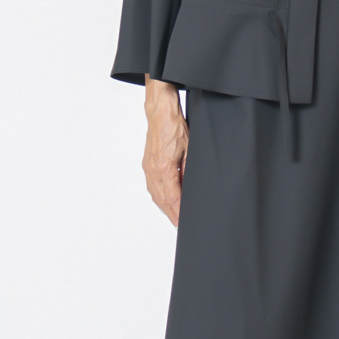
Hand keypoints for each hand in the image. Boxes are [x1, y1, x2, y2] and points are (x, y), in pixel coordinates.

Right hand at [142, 75, 188, 225]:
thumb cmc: (175, 126)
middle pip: (162, 200)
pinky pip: (152, 186)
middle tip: (180, 225)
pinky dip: (158, 197)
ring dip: (164, 207)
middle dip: (172, 214)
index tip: (184, 222)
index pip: (172, 197)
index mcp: (164, 167)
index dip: (179, 211)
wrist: (160, 112)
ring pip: (155, 194)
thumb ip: (189, 169)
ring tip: (174, 217)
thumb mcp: (190, 148)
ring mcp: (148, 167)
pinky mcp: (147, 164)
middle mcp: (153, 170)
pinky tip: (164, 200)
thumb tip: (192, 186)